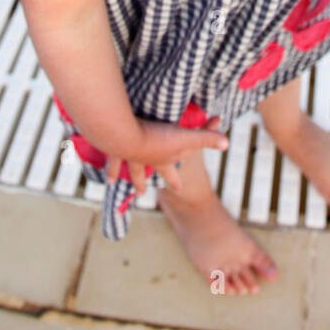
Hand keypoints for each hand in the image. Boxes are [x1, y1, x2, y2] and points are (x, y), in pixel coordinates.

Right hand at [105, 116, 227, 195]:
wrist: (124, 136)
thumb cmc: (157, 137)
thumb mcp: (186, 136)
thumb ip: (207, 138)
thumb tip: (228, 143)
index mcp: (163, 161)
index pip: (173, 172)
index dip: (177, 180)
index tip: (180, 190)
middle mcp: (145, 163)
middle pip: (146, 175)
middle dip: (143, 183)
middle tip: (143, 192)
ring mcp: (128, 157)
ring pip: (127, 169)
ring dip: (122, 175)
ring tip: (111, 182)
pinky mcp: (113, 149)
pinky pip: (109, 159)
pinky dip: (106, 165)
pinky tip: (101, 171)